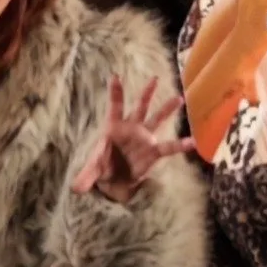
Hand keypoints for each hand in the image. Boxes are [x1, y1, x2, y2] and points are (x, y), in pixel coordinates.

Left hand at [72, 75, 194, 203]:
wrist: (116, 181)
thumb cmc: (103, 168)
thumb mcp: (93, 171)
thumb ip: (86, 177)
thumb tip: (75, 189)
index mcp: (113, 128)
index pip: (115, 107)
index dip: (115, 93)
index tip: (115, 76)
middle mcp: (131, 128)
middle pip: (140, 107)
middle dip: (147, 93)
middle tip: (155, 78)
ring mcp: (144, 138)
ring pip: (157, 119)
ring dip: (167, 109)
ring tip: (179, 98)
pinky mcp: (153, 151)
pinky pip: (168, 147)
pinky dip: (180, 145)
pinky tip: (192, 142)